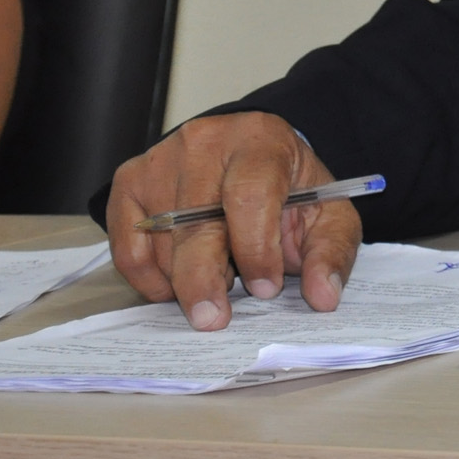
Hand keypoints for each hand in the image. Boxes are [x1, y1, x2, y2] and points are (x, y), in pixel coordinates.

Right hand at [105, 113, 361, 331]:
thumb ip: (330, 254)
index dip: (256, 248)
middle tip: (214, 319)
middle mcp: (205, 140)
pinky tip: (178, 282)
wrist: (251, 160)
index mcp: (261, 139)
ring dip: (186, 277)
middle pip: (195, 221)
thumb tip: (323, 296)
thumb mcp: (327, 216)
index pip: (249, 195)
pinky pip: (129, 246)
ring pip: (162, 241)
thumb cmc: (289, 191)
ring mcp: (162, 159)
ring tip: (219, 276)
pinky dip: (149, 278)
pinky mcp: (130, 181)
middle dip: (205, 280)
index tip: (266, 288)